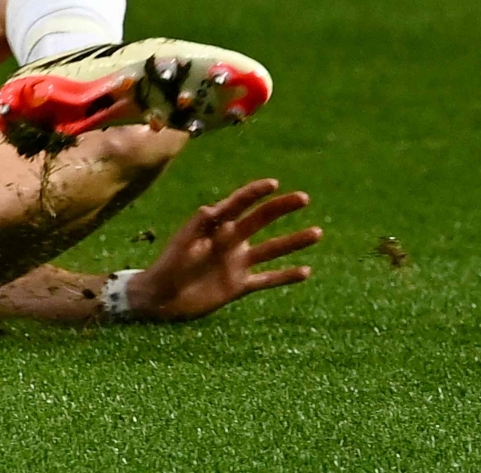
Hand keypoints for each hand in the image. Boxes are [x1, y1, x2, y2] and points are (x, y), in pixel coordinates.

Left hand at [128, 179, 319, 321]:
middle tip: (304, 198)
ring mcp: (237, 263)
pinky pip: (267, 279)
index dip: (254, 192)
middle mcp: (231, 241)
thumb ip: (197, 227)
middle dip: (281, 208)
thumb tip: (212, 209)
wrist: (163, 298)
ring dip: (293, 241)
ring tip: (317, 232)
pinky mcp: (240, 285)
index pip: (238, 204)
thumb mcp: (181, 243)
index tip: (273, 183)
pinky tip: (306, 271)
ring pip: (272, 249)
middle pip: (260, 220)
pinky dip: (286, 275)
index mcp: (215, 226)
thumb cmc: (168, 266)